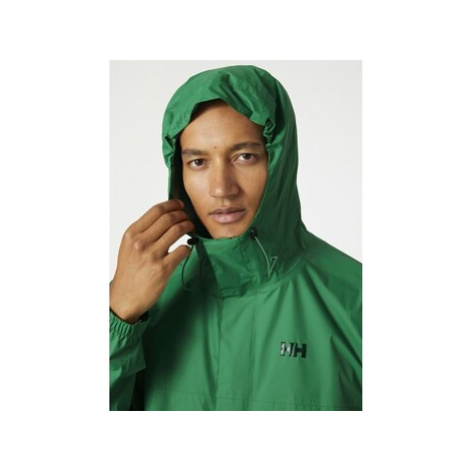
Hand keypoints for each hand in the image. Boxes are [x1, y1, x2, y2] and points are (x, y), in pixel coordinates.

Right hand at [110, 199, 194, 323]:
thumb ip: (144, 231)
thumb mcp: (129, 246)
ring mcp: (152, 255)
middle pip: (169, 219)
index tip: (180, 205)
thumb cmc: (129, 271)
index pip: (156, 211)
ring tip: (190, 229)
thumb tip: (165, 216)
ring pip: (178, 231)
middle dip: (182, 215)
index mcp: (132, 234)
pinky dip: (187, 247)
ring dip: (188, 227)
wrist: (124, 297)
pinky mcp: (163, 269)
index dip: (172, 205)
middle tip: (188, 218)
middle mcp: (141, 242)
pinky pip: (182, 251)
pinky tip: (186, 249)